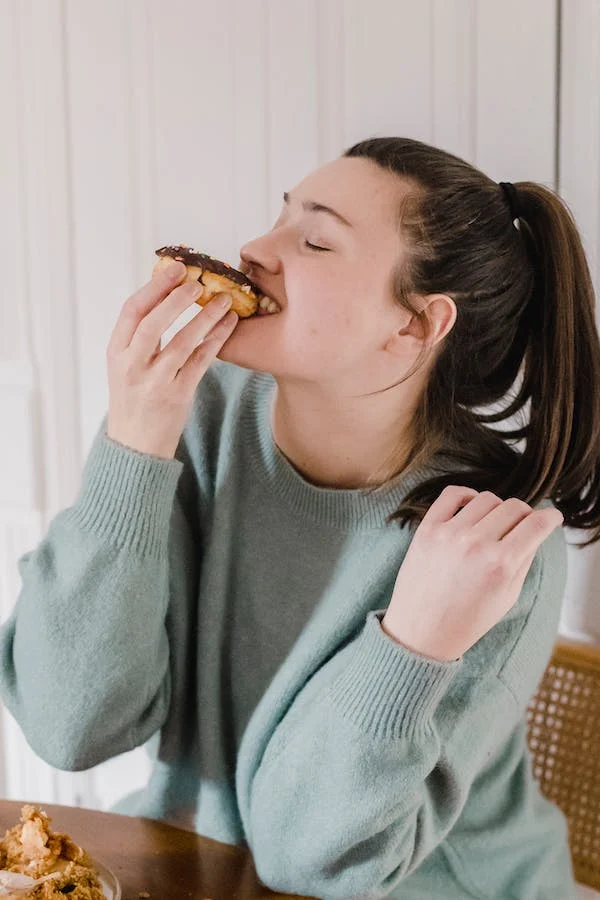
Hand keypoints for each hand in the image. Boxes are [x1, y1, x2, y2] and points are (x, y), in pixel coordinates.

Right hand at [106, 261, 237, 458]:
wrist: (135, 445)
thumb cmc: (133, 398)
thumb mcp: (124, 364)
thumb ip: (140, 335)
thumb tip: (165, 292)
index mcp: (116, 353)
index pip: (131, 311)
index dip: (154, 287)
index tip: (175, 270)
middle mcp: (132, 367)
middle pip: (152, 324)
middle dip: (176, 298)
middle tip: (199, 281)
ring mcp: (155, 383)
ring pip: (181, 343)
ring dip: (205, 318)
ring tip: (224, 300)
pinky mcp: (178, 396)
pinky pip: (200, 362)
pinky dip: (215, 341)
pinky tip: (228, 325)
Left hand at [381, 486, 563, 660]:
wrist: (421, 632)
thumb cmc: (467, 619)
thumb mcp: (508, 596)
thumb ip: (525, 558)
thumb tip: (536, 529)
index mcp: (501, 564)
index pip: (537, 524)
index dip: (551, 517)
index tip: (553, 517)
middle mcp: (476, 544)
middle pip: (515, 507)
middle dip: (526, 515)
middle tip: (523, 526)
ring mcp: (449, 533)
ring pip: (487, 498)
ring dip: (498, 508)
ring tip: (495, 524)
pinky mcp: (428, 529)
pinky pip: (453, 494)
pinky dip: (468, 495)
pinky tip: (473, 508)